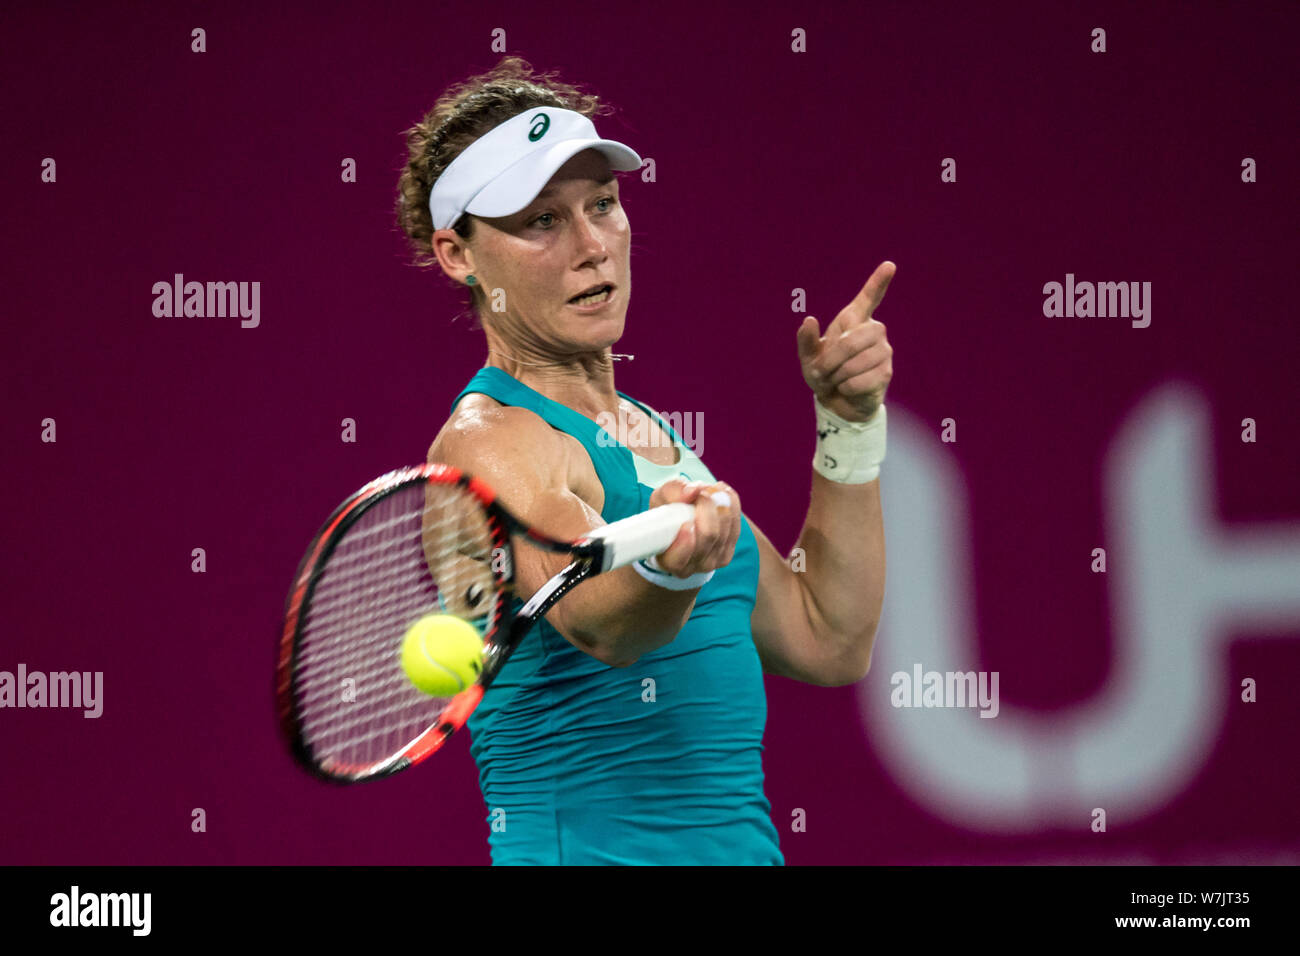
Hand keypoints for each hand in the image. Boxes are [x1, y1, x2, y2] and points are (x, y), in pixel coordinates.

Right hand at [647, 479, 740, 577]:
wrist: (681, 525)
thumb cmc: (667, 515)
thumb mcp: (660, 498)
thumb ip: (672, 492)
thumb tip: (692, 492)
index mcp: (666, 559)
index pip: (677, 560)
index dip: (685, 544)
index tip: (687, 523)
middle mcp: (689, 567)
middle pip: (708, 537)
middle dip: (707, 507)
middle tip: (700, 490)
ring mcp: (711, 562)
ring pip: (724, 530)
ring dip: (719, 503)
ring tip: (709, 490)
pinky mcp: (727, 554)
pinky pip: (736, 526)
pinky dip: (731, 505)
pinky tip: (722, 493)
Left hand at [795, 260, 895, 421]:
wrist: (838, 402)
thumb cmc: (824, 374)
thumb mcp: (808, 358)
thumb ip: (805, 340)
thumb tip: (808, 320)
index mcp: (853, 321)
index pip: (869, 297)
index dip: (878, 282)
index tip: (889, 265)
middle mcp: (873, 331)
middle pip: (851, 341)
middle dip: (831, 360)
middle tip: (821, 372)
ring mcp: (883, 351)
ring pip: (855, 362)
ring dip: (837, 376)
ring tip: (837, 380)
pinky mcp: (886, 372)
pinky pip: (860, 380)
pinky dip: (845, 388)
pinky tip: (848, 388)